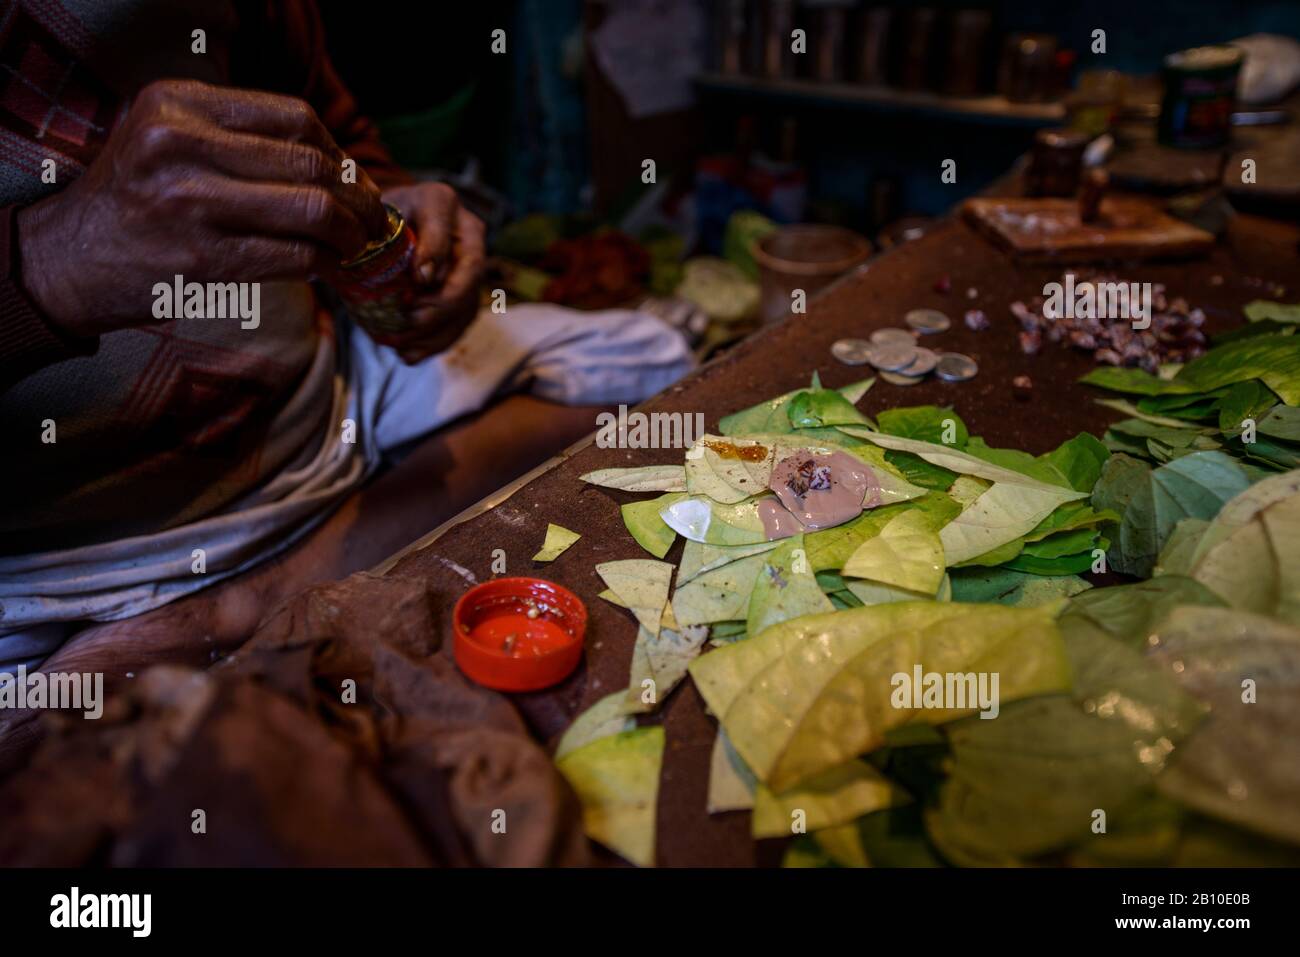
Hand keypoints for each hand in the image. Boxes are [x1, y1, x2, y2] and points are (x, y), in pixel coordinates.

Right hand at [17, 79, 389, 338]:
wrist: (69, 259)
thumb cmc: (136, 198)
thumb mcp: (169, 137)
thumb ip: (238, 134)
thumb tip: (339, 161)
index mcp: (179, 104)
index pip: (295, 117)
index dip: (339, 150)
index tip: (353, 177)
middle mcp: (182, 145)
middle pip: (313, 164)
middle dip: (359, 196)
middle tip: (371, 218)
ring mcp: (191, 203)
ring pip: (314, 211)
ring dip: (351, 233)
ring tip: (355, 244)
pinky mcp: (202, 260)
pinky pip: (296, 257)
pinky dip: (325, 264)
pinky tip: (325, 267)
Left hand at [376, 182, 485, 362]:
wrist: (390, 225)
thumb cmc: (375, 218)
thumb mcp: (369, 215)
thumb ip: (369, 230)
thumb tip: (357, 257)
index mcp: (440, 201)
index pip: (442, 228)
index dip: (434, 255)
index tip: (418, 280)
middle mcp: (465, 232)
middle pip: (469, 274)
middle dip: (441, 304)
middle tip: (411, 320)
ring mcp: (470, 265)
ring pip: (468, 304)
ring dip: (438, 331)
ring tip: (405, 347)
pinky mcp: (466, 293)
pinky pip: (460, 324)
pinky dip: (435, 343)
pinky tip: (409, 355)